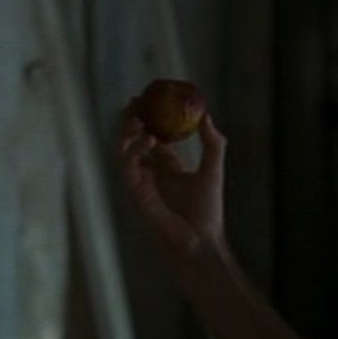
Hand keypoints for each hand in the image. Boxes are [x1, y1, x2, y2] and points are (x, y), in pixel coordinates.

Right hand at [117, 109, 226, 261]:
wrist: (200, 240)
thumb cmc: (208, 211)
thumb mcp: (213, 170)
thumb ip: (213, 144)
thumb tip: (207, 116)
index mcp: (168, 167)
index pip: (154, 137)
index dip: (150, 118)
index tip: (151, 98)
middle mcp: (152, 173)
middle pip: (134, 141)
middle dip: (131, 121)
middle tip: (136, 101)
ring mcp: (141, 183)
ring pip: (124, 152)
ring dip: (127, 134)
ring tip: (138, 118)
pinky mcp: (136, 193)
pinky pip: (128, 167)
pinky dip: (134, 151)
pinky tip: (149, 139)